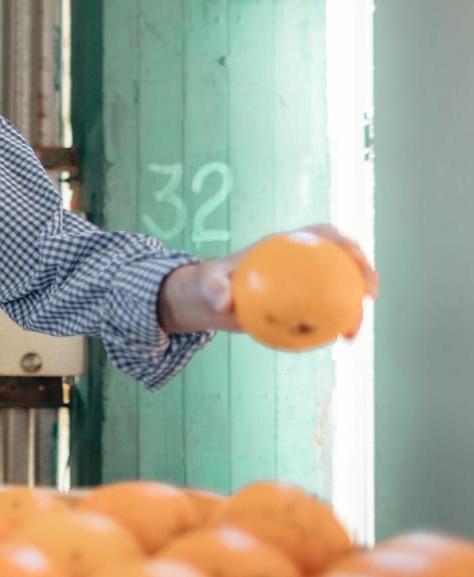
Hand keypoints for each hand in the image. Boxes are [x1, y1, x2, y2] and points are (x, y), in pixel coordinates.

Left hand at [160, 224, 378, 335]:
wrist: (208, 301)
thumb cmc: (210, 284)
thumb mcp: (207, 283)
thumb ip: (215, 289)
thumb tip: (225, 303)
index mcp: (285, 246)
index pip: (322, 235)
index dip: (345, 242)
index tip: (356, 259)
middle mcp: (301, 262)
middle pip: (342, 262)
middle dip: (365, 274)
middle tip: (368, 297)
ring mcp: (305, 285)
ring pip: (339, 292)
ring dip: (355, 309)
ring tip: (353, 332)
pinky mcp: (303, 305)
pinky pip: (324, 315)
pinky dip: (335, 325)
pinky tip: (337, 341)